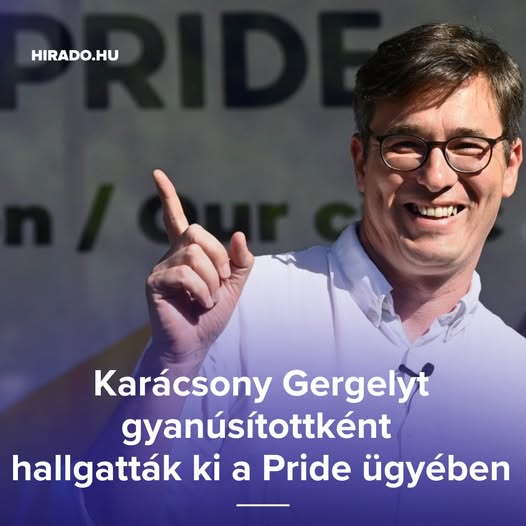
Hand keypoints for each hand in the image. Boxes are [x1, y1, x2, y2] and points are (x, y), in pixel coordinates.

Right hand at [145, 169, 253, 364]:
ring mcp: (160, 268)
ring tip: (206, 299)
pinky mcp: (155, 283)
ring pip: (194, 254)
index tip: (157, 173)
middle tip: (219, 282)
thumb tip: (240, 234)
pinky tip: (198, 303)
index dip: (168, 196)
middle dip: (217, 258)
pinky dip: (201, 290)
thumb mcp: (234, 285)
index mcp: (187, 253)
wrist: (195, 344)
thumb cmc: (211, 315)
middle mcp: (171, 256)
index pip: (175, 218)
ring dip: (211, 281)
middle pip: (196, 232)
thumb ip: (240, 261)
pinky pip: (185, 273)